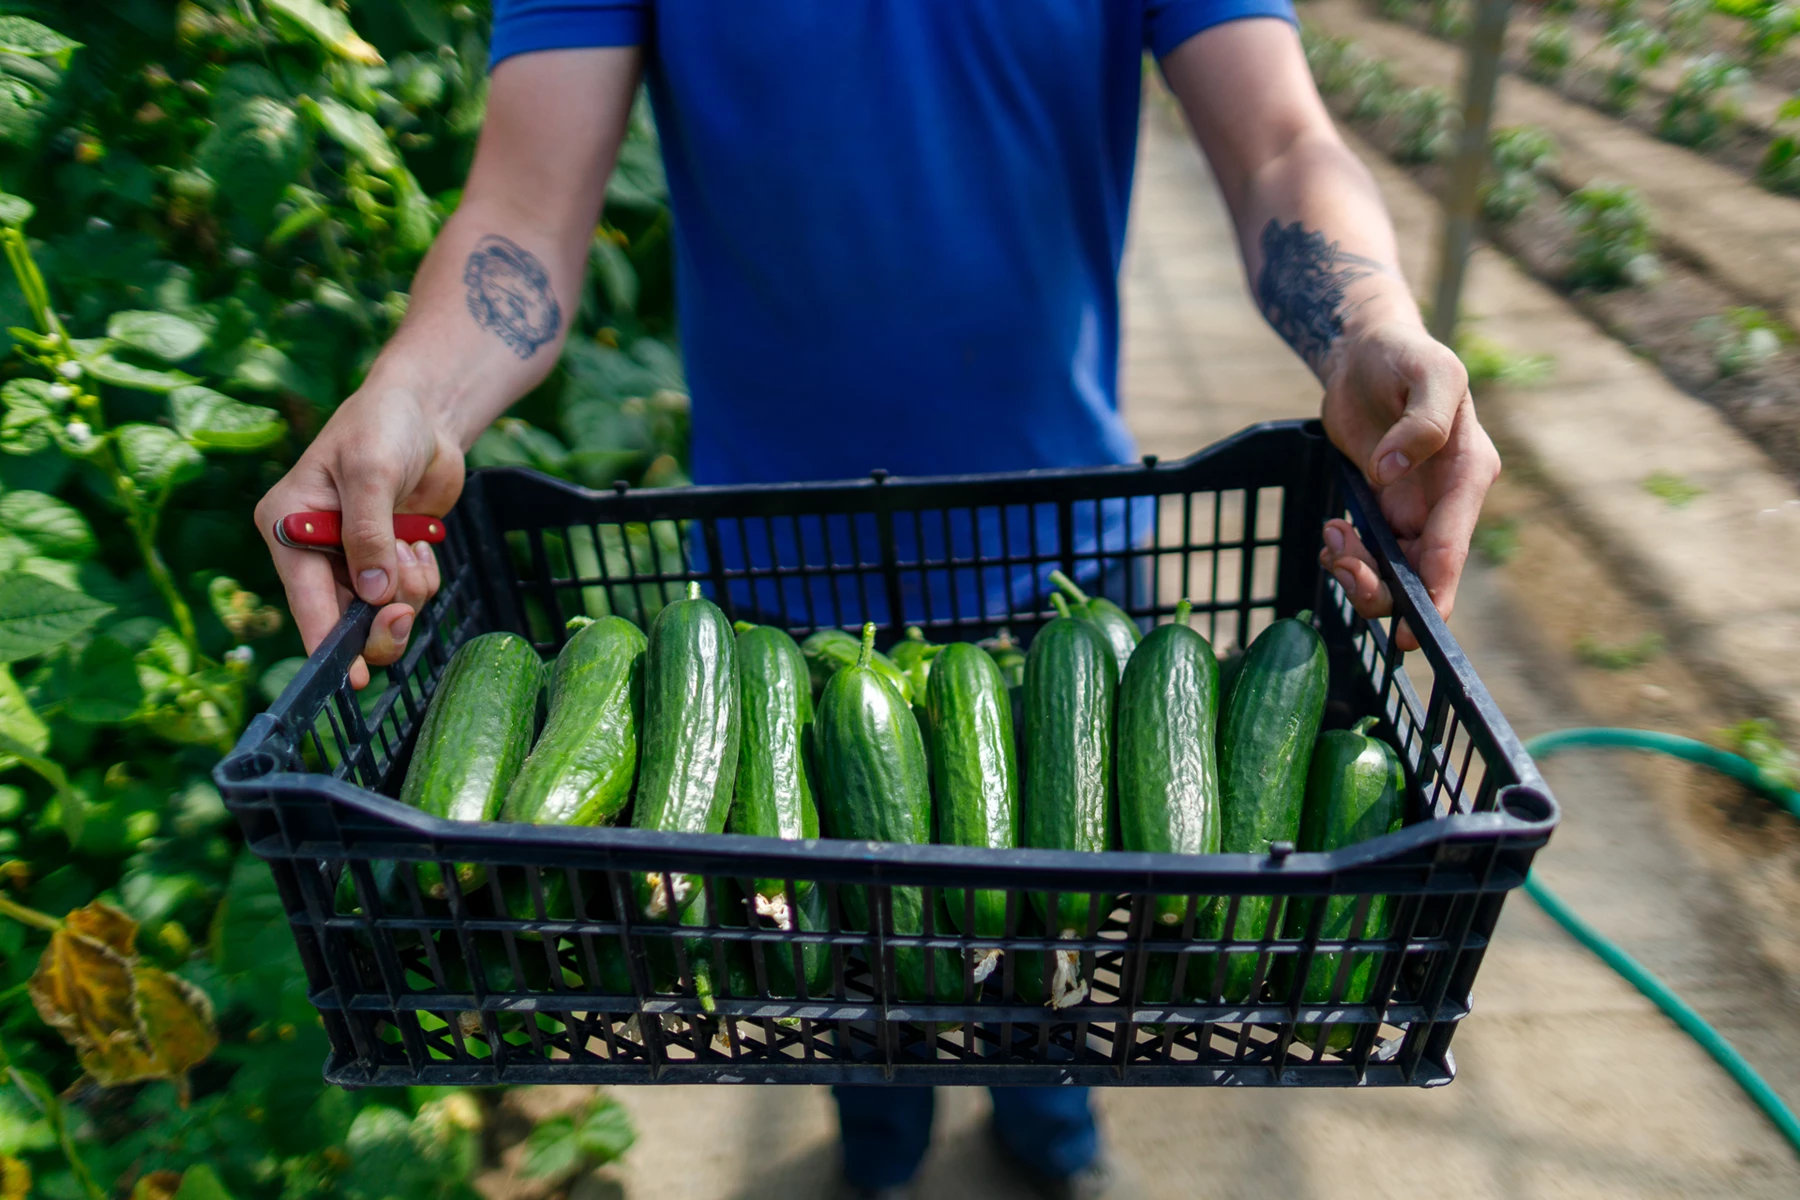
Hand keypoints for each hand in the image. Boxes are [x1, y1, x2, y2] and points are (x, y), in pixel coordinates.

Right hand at [254, 385, 464, 688]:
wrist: (423, 411)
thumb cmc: (383, 427)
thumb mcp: (371, 472)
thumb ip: (369, 534)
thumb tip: (373, 595)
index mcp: (288, 527)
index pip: (305, 598)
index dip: (328, 643)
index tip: (354, 680)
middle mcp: (315, 549)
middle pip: (345, 619)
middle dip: (381, 620)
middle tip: (404, 611)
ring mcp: (354, 557)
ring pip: (384, 611)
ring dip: (408, 589)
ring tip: (411, 545)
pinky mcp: (388, 558)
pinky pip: (410, 592)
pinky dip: (422, 574)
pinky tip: (419, 540)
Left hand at [1317, 318, 1499, 651]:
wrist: (1365, 352)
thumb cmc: (1404, 355)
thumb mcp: (1429, 372)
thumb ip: (1422, 421)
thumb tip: (1391, 471)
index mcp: (1469, 473)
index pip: (1452, 546)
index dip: (1435, 593)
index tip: (1413, 632)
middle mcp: (1447, 500)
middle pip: (1423, 574)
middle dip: (1382, 587)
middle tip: (1340, 562)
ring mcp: (1415, 509)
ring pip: (1394, 573)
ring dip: (1358, 571)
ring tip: (1333, 535)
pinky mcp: (1383, 509)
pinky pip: (1370, 554)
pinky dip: (1347, 557)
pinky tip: (1332, 534)